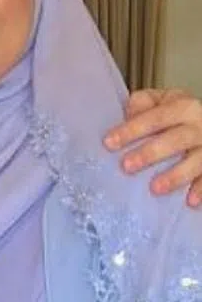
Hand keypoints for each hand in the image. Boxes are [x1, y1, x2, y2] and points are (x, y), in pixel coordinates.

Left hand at [104, 88, 201, 206]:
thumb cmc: (177, 112)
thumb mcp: (162, 99)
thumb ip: (143, 103)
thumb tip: (127, 114)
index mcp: (182, 107)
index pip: (154, 118)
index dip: (131, 130)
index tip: (108, 143)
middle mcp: (199, 125)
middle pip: (175, 140)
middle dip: (150, 153)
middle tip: (126, 166)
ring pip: (196, 161)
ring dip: (176, 175)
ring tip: (155, 188)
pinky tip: (190, 201)